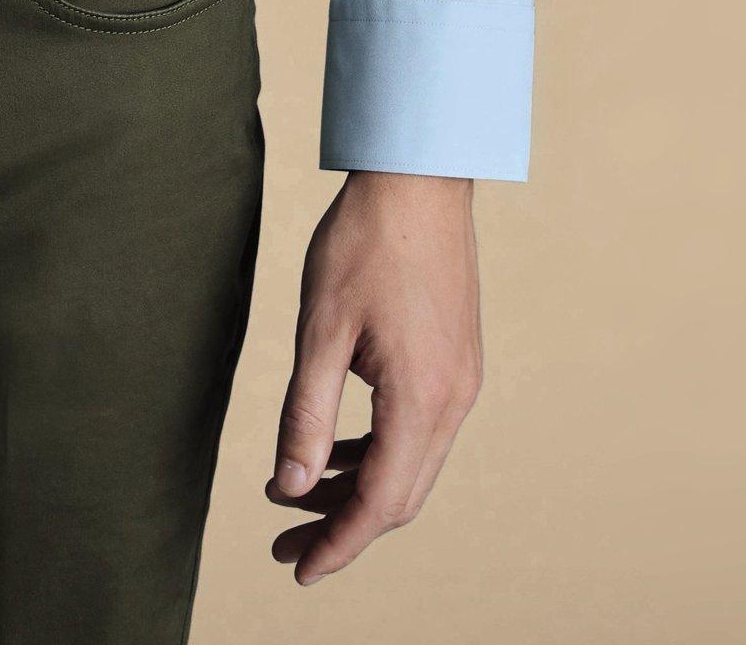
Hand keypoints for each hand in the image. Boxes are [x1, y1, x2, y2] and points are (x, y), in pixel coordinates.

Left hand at [265, 170, 483, 583]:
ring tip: (297, 495)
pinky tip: (336, 446)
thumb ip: (307, 414)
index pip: (381, 503)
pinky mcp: (455, 359)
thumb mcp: (321, 329)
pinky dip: (377, 449)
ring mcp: (460, 380)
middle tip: (284, 541)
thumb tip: (292, 487)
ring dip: (357, 487)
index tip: (297, 568)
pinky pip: (418, 429)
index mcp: (421, 399)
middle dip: (342, 524)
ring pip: (410, 463)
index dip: (338, 543)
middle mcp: (452, 400)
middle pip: (400, 494)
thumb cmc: (363, 243)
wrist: (418, 177)